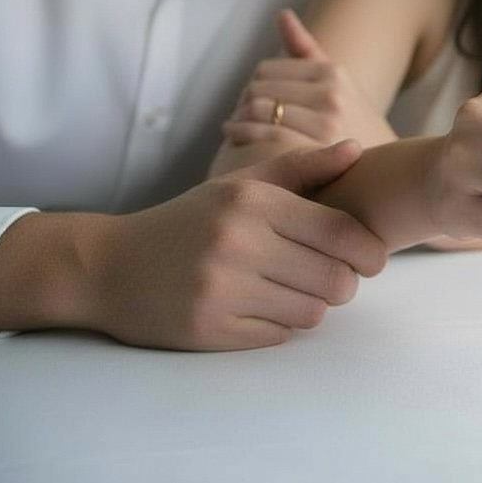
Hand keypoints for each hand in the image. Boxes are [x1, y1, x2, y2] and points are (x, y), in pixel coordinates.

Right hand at [93, 140, 387, 350]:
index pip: (340, 232)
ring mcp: (221, 290)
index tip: (372, 259)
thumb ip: (303, 167)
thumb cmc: (190, 221)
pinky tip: (260, 307)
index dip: (368, 251)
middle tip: (332, 278)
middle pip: (335, 279)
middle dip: (344, 283)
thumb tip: (357, 147)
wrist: (109, 266)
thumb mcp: (240, 184)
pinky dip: (280, 325)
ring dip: (312, 305)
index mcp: (252, 203)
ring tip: (292, 290)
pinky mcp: (209, 330)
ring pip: (312, 312)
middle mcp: (237, 244)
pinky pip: (279, 335)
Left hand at [224, 10, 395, 148]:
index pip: (267, 69)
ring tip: (233, 128)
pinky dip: (240, 134)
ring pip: (257, 108)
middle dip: (243, 102)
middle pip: (258, 87)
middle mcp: (331, 95)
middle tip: (237, 116)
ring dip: (237, 119)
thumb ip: (306, 49)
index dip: (252, 85)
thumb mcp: (339, 83)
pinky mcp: (313, 151)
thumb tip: (282, 13)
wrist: (382, 173)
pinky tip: (233, 138)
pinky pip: (262, 133)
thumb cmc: (354, 126)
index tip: (249, 100)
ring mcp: (324, 124)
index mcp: (334, 73)